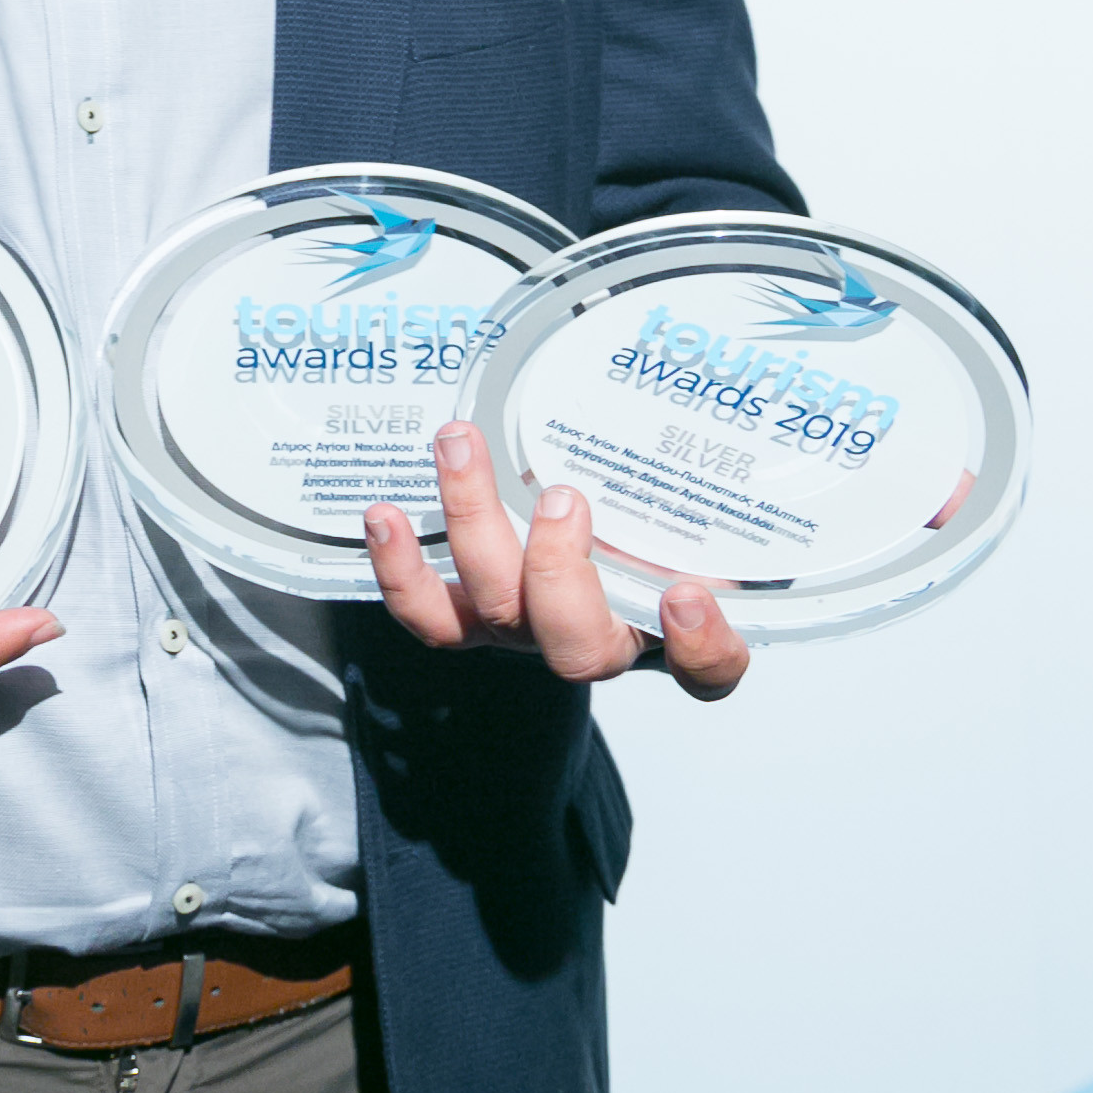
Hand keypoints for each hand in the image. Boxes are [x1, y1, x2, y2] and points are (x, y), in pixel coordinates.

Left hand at [364, 422, 747, 702]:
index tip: (685, 592)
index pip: (708, 668)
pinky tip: (384, 515)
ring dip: (472, 524)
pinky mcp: (469, 618)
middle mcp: (593, 640)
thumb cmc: (635, 524)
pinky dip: (402, 570)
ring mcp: (525, 631)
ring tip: (457, 445)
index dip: (701, 644)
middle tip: (563, 496)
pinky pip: (430, 614)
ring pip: (495, 609)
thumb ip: (687, 484)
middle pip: (576, 643)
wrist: (575, 542)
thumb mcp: (674, 504)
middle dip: (559, 569)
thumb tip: (695, 424)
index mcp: (663, 626)